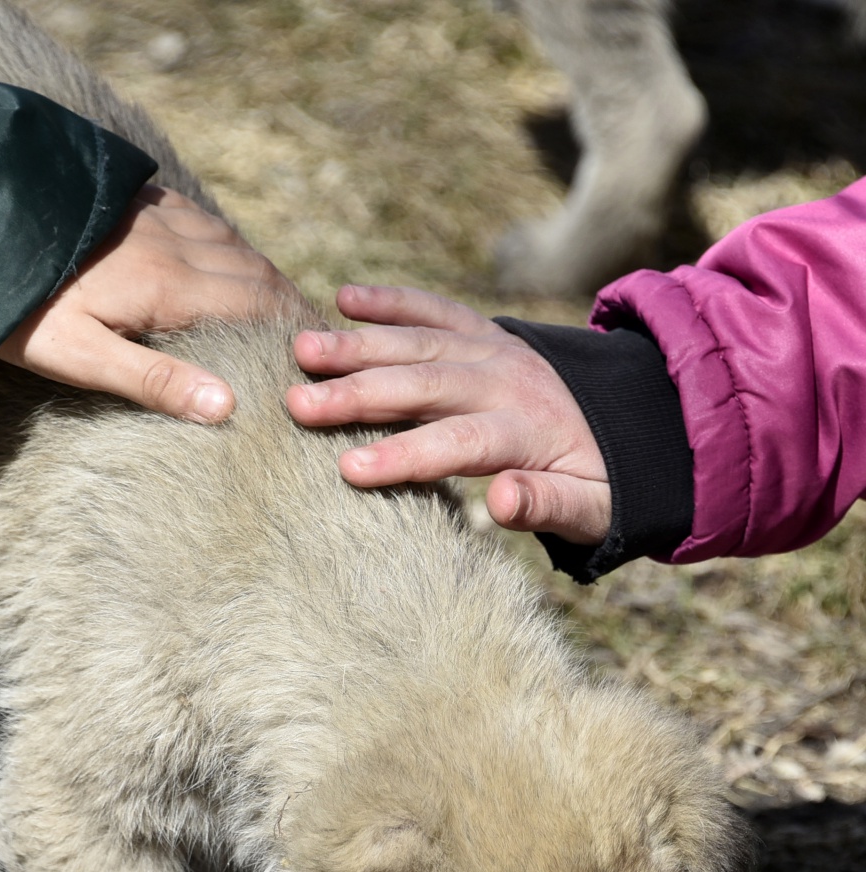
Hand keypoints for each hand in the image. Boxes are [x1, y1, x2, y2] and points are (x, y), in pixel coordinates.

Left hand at [0, 185, 301, 421]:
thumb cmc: (22, 310)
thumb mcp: (82, 359)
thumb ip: (156, 383)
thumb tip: (229, 408)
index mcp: (170, 288)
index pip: (258, 305)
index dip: (296, 328)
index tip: (327, 350)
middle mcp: (174, 244)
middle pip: (253, 272)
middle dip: (288, 302)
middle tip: (316, 334)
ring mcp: (153, 216)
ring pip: (229, 242)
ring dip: (262, 272)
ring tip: (282, 303)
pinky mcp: (132, 199)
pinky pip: (198, 219)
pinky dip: (227, 243)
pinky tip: (227, 255)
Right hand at [287, 284, 610, 543]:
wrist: (637, 420)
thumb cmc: (602, 481)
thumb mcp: (594, 508)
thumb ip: (549, 505)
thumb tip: (500, 502)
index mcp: (530, 430)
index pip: (458, 442)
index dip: (404, 454)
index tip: (349, 468)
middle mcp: (507, 381)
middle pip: (425, 385)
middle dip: (360, 393)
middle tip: (298, 403)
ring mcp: (494, 349)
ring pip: (420, 342)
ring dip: (359, 344)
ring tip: (301, 349)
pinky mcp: (485, 333)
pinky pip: (436, 311)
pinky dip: (394, 300)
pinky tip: (345, 298)